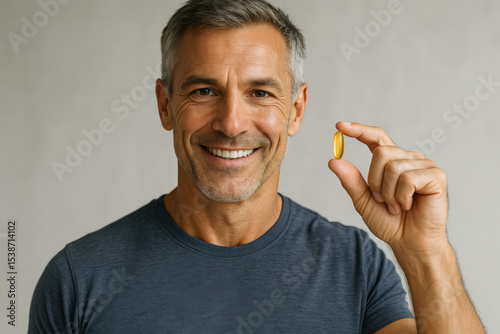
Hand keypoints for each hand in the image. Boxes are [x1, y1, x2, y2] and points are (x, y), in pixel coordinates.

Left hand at [328, 122, 448, 252]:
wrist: (410, 243)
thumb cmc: (390, 222)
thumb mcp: (364, 201)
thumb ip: (351, 181)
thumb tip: (333, 161)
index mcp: (392, 161)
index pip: (376, 138)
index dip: (359, 130)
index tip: (340, 126)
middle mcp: (408, 158)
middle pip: (380, 153)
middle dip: (375, 181)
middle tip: (383, 200)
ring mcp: (424, 165)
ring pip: (393, 167)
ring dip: (389, 194)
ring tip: (398, 206)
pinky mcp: (436, 175)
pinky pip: (408, 179)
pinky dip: (403, 197)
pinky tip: (409, 206)